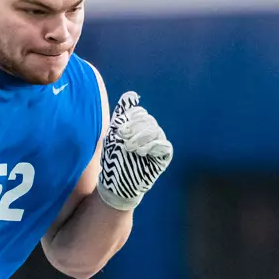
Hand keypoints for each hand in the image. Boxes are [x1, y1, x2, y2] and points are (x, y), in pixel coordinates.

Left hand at [96, 91, 173, 211]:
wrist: (116, 184)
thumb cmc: (114, 160)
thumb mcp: (113, 135)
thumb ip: (121, 114)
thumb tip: (131, 95)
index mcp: (138, 125)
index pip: (139, 113)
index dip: (129, 118)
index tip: (118, 131)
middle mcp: (150, 132)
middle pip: (148, 120)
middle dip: (134, 128)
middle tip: (122, 138)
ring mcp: (158, 143)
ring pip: (155, 131)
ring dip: (140, 137)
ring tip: (129, 148)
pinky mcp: (164, 156)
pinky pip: (164, 145)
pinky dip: (152, 146)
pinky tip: (140, 152)